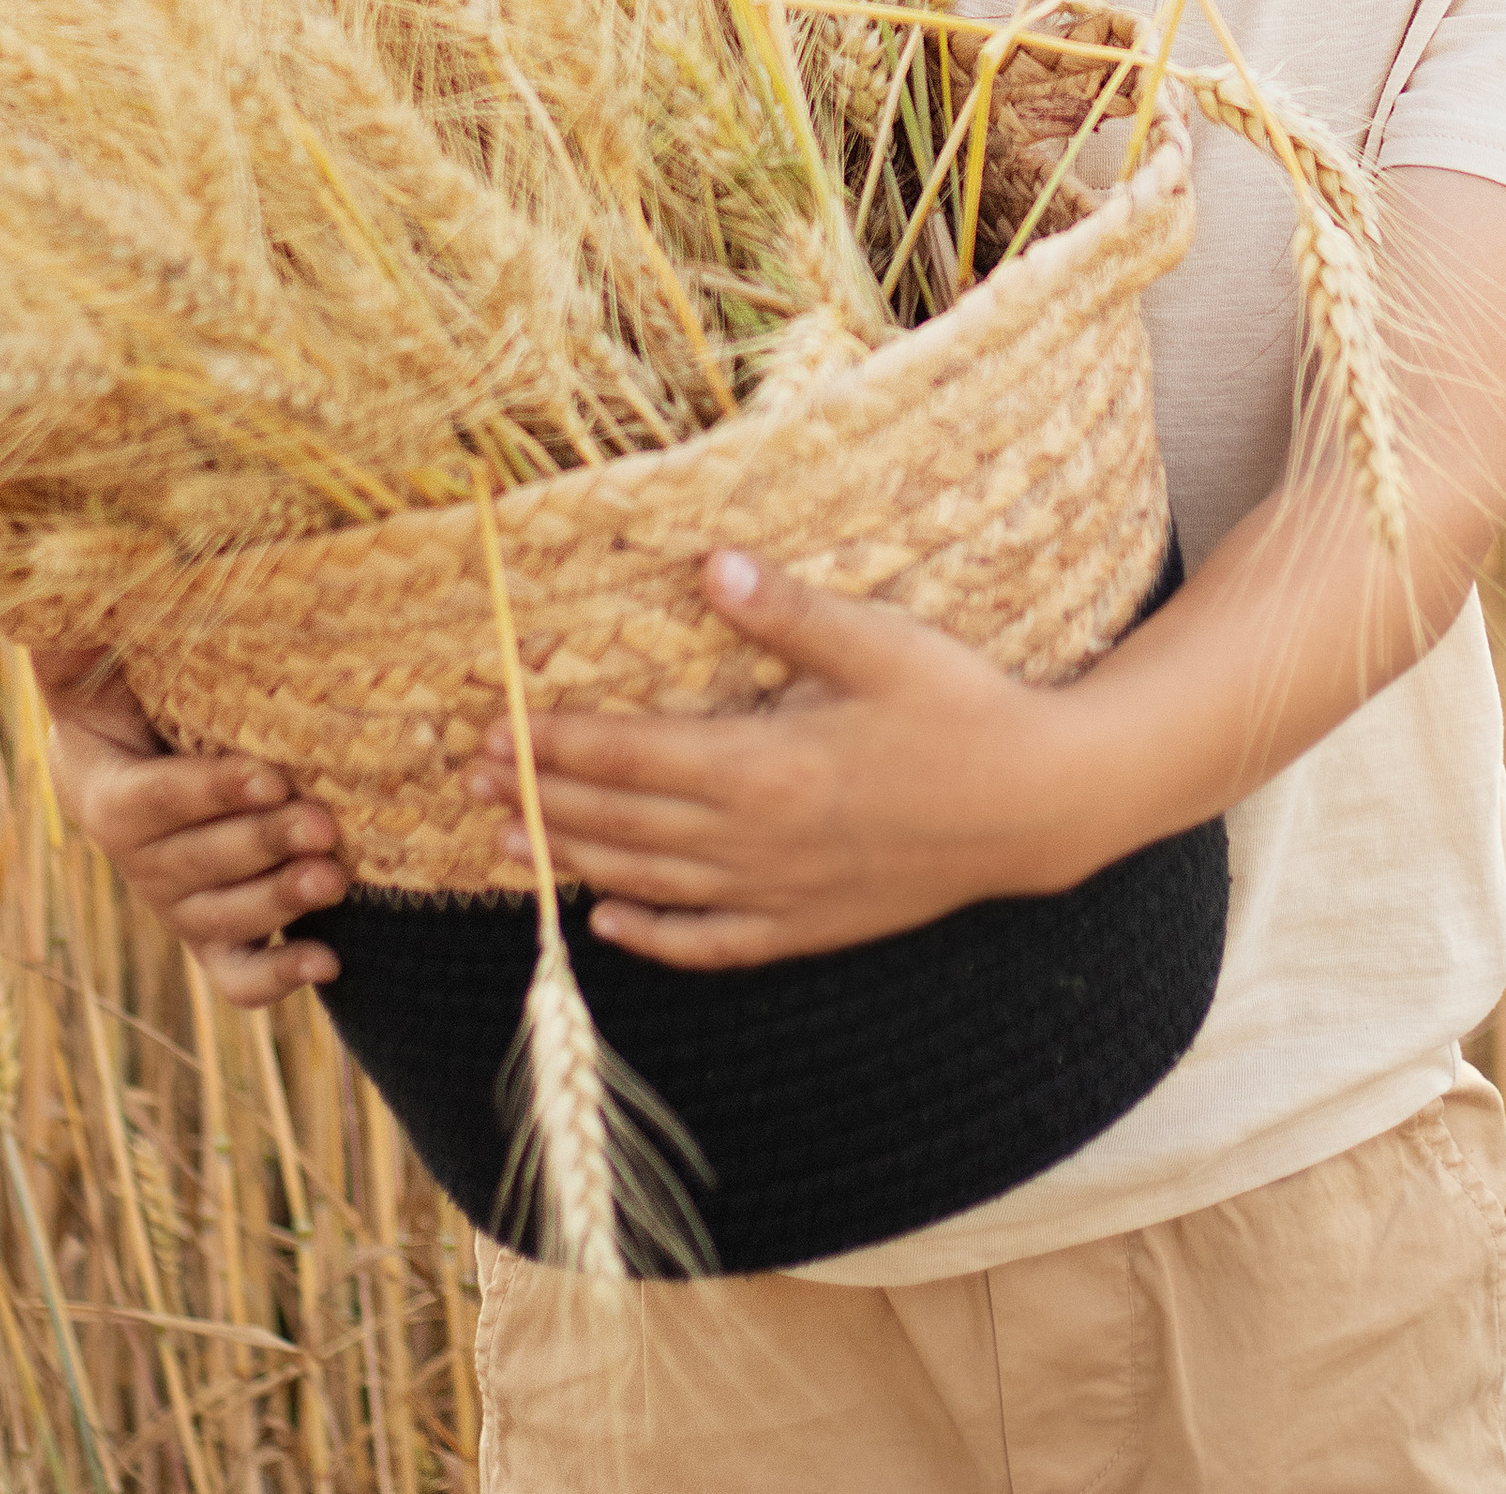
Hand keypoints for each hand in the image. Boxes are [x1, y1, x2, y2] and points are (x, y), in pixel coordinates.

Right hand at [31, 642, 349, 1008]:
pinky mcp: (215, 934)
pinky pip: (237, 975)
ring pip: (220, 921)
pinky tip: (329, 963)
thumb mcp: (95, 662)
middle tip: (325, 825)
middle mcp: (140, 862)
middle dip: (261, 846)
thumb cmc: (125, 693)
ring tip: (336, 878)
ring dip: (278, 904)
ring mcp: (177, 905)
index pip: (151, 803)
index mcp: (107, 793)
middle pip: (194, 867)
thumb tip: (57, 588)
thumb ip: (77, 636)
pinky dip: (278, 979)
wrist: (133, 758)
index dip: (207, 793)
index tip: (269, 774)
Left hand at [464, 551, 1091, 970]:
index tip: (491, 729)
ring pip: (649, 881)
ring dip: (572, 859)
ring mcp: (780, 893)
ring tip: (506, 842)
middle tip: (465, 781)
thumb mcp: (879, 641)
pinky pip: (711, 941)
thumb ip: (785, 611)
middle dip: (537, 798)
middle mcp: (755, 840)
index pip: (628, 755)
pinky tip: (609, 925)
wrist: (1040, 805)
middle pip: (620, 822)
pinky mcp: (809, 926)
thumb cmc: (961, 709)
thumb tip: (706, 563)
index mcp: (762, 765)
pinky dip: (652, 936)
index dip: (552, 744)